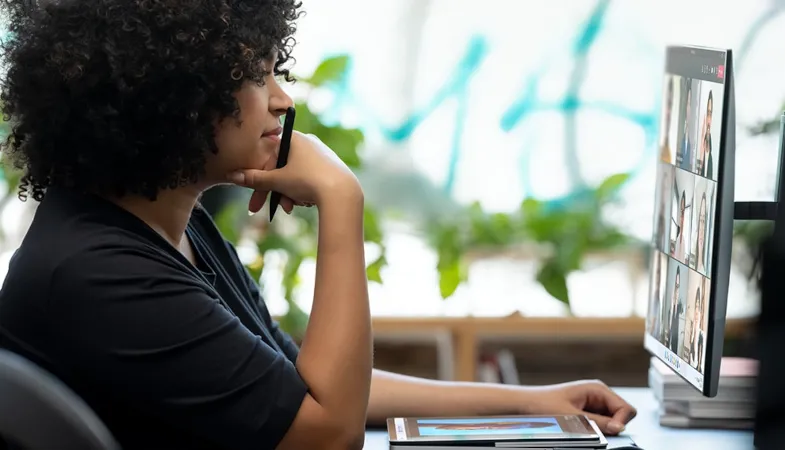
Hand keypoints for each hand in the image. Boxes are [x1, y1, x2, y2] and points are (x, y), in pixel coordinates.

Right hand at [228, 131, 360, 213]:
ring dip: (288, 194)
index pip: (269, 157)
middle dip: (274, 191)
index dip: (258, 180)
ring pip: (295, 176)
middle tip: (264, 209)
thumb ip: (255, 179)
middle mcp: (309, 142)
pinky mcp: (330, 168)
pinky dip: (303, 192)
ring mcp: (321, 155)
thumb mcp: (278, 181)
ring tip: (292, 206)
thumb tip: (232, 176)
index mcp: (295, 138)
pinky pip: (308, 179)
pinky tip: (306, 202)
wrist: (343, 193)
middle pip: (281, 169)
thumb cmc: (308, 181)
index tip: (254, 200)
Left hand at [521, 380, 636, 435]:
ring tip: (583, 427)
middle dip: (613, 425)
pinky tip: (582, 428)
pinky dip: (596, 429)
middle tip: (594, 429)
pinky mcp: (588, 412)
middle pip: (622, 415)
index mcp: (597, 389)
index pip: (626, 408)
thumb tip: (619, 427)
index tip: (610, 431)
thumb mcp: (572, 416)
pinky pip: (601, 423)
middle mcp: (598, 394)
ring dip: (603, 428)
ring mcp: (594, 403)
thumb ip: (597, 422)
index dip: (621, 422)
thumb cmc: (544, 404)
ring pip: (612, 421)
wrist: (526, 404)